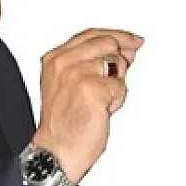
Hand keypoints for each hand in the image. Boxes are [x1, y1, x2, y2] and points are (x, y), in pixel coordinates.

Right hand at [31, 28, 143, 182]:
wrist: (56, 151)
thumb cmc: (62, 124)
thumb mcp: (66, 84)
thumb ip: (89, 62)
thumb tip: (123, 51)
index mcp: (54, 58)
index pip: (90, 34)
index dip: (115, 35)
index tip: (131, 39)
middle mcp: (64, 62)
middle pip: (107, 43)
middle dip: (118, 62)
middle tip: (114, 80)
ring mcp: (78, 74)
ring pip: (117, 65)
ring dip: (115, 85)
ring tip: (99, 102)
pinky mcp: (94, 89)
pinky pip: (121, 86)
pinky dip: (117, 100)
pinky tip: (102, 110)